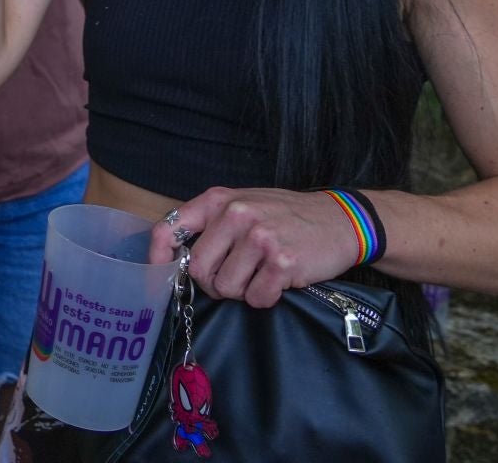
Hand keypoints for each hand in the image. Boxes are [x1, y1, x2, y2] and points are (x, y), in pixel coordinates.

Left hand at [146, 187, 361, 307]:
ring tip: (262, 273)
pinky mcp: (281, 262)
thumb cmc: (287, 216)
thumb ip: (211, 224)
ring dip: (243, 291)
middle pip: (199, 270)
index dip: (158, 257)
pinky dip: (266, 297)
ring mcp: (259, 237)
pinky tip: (280, 280)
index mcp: (220, 200)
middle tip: (237, 276)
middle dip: (215, 283)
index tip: (157, 276)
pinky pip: (256, 298)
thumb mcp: (245, 204)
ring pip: (227, 288)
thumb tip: (175, 256)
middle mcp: (237, 214)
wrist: (339, 220)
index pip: (171, 228)